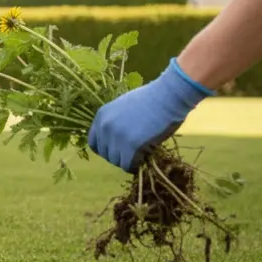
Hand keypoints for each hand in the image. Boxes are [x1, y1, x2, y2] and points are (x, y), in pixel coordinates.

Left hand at [88, 57, 212, 171]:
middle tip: (133, 153)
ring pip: (116, 161)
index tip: (118, 150)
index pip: (94, 144)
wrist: (168, 96)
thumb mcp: (122, 108)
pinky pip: (128, 165)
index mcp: (101, 117)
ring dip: (128, 160)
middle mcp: (104, 127)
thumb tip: (115, 141)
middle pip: (105, 154)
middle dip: (119, 156)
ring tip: (141, 153)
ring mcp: (117, 137)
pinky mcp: (131, 146)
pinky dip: (135, 166)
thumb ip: (114, 123)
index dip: (106, 150)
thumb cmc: (150, 99)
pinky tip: (143, 160)